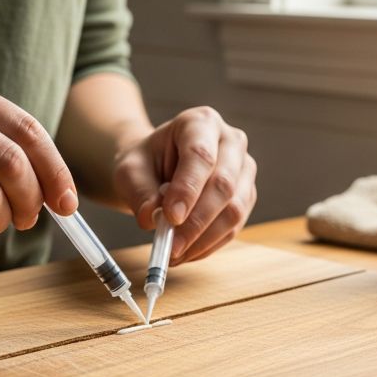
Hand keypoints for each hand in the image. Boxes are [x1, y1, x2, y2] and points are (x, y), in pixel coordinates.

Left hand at [112, 106, 256, 264]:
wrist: (157, 168)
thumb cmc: (145, 164)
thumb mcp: (130, 171)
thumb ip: (139, 192)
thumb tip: (152, 219)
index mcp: (200, 123)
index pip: (200, 156)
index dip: (188, 189)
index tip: (171, 217)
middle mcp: (231, 141)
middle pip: (224, 184)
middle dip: (197, 221)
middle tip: (172, 246)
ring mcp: (244, 170)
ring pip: (234, 209)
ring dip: (204, 238)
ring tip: (175, 253)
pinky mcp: (246, 196)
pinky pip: (234, 227)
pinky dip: (209, 245)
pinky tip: (187, 252)